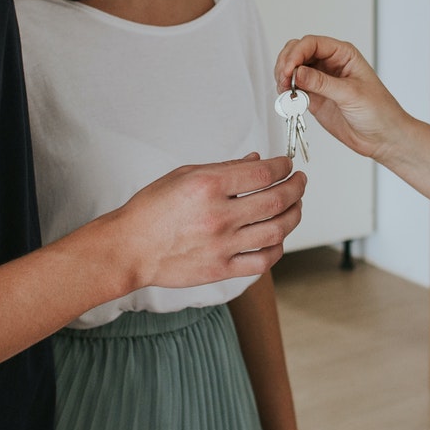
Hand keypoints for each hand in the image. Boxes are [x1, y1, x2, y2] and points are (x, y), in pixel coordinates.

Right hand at [113, 154, 304, 291]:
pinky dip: (277, 247)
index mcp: (208, 186)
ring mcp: (221, 245)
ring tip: (295, 206)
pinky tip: (277, 237)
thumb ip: (224, 168)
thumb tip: (256, 160)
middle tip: (300, 182)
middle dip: (296, 188)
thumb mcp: (184, 175)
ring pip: (276, 231)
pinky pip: (262, 261)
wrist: (130, 248)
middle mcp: (218, 215)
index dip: (283, 166)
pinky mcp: (221, 269)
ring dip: (293, 216)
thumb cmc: (151, 210)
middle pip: (276, 200)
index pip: (263, 173)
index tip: (287, 164)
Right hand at [273, 35, 409, 161]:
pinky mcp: (314, 97)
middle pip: (298, 52)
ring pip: (293, 69)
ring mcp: (320, 80)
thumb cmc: (379, 111)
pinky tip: (288, 100)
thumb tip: (297, 73)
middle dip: (286, 63)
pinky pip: (294, 89)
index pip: (312, 43)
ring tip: (284, 91)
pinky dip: (286, 92)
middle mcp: (330, 63)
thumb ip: (322, 83)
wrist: (383, 138)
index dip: (296, 53)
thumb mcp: (351, 94)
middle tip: (283, 80)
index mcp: (343, 54)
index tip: (288, 70)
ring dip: (283, 77)